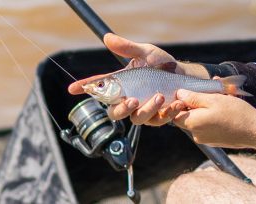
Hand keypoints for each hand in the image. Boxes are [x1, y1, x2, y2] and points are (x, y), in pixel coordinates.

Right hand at [68, 33, 203, 124]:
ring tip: (160, 97)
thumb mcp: (145, 53)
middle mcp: (129, 99)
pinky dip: (166, 114)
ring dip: (147, 110)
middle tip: (132, 100)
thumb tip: (107, 37)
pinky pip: (158, 121)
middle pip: (114, 112)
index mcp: (122, 84)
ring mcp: (143, 110)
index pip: (100, 87)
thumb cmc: (161, 64)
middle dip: (121, 109)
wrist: (183, 76)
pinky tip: (173, 104)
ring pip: (137, 119)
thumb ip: (127, 48)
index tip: (73, 89)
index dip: (85, 87)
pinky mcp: (158, 116)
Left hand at [173, 89, 255, 154]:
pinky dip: (218, 113)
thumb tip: (179, 95)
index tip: (190, 93)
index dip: (181, 103)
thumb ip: (193, 98)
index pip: (176, 114)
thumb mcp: (213, 100)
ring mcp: (207, 139)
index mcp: (193, 124)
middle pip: (191, 115)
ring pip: (204, 117)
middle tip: (212, 90)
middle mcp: (197, 134)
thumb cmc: (235, 114)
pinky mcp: (217, 140)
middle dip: (200, 100)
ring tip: (226, 93)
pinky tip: (230, 102)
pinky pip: (213, 123)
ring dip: (212, 104)